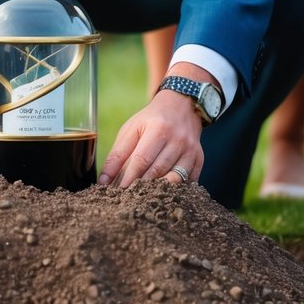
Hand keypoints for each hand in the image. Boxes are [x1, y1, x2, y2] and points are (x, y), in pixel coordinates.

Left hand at [98, 66, 209, 187]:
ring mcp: (191, 150)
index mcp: (158, 128)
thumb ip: (117, 154)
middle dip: (141, 187)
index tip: (119, 191)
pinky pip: (189, 181)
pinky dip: (177, 190)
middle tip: (128, 199)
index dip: (129, 177)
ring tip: (145, 198)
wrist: (182, 105)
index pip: (142, 159)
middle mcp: (177, 139)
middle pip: (158, 171)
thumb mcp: (132, 129)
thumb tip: (104, 180)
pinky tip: (165, 194)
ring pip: (174, 179)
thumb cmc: (151, 119)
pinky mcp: (199, 158)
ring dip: (158, 191)